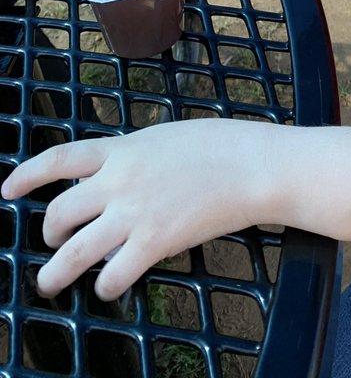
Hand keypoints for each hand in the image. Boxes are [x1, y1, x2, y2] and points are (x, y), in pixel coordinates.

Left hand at [0, 119, 277, 299]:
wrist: (251, 165)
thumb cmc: (218, 146)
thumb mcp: (164, 138)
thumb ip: (133, 157)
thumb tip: (115, 175)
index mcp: (122, 149)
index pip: (59, 159)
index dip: (27, 175)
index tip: (7, 190)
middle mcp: (118, 181)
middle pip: (58, 213)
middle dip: (48, 235)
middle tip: (52, 245)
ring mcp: (133, 213)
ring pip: (72, 253)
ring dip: (55, 273)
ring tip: (50, 282)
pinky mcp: (153, 243)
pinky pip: (111, 275)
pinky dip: (104, 286)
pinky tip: (108, 286)